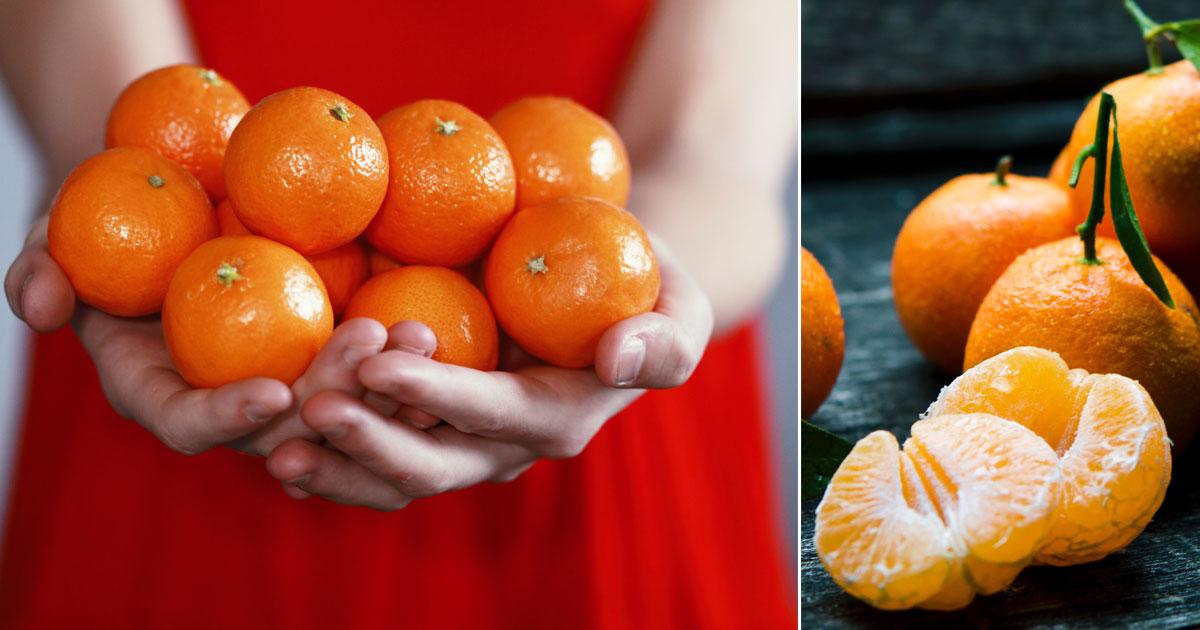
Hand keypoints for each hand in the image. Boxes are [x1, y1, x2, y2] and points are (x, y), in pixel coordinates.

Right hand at [4, 215, 389, 454]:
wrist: (177, 194)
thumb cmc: (108, 213)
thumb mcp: (59, 231)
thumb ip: (40, 270)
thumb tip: (36, 307)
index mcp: (161, 391)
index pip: (190, 426)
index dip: (226, 419)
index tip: (271, 392)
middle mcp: (227, 400)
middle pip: (284, 427)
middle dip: (329, 396)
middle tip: (368, 345)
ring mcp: (282, 379)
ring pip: (338, 406)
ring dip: (381, 383)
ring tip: (419, 335)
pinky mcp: (322, 353)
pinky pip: (367, 370)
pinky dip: (399, 356)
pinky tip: (432, 328)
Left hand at [265, 238, 713, 509]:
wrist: (605, 292)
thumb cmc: (646, 289)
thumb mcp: (680, 308)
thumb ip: (663, 339)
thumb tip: (618, 358)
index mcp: (558, 418)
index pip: (496, 412)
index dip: (441, 394)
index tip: (382, 360)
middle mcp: (505, 447)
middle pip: (434, 464)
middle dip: (372, 444)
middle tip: (313, 409)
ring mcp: (462, 444)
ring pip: (394, 474)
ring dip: (337, 464)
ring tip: (274, 446)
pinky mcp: (429, 427)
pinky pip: (375, 455)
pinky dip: (329, 455)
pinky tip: (274, 441)